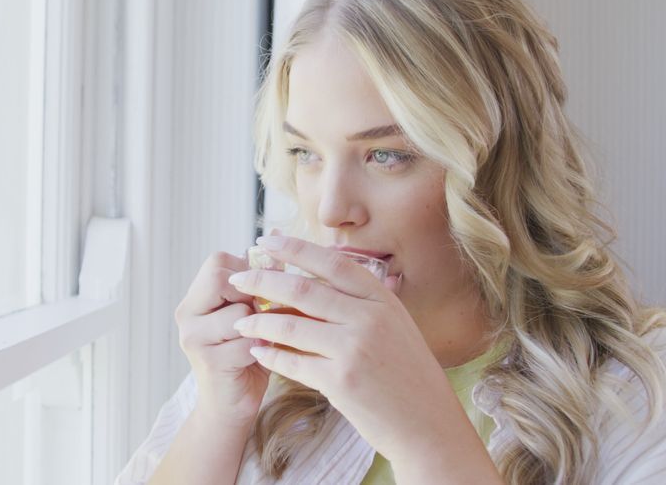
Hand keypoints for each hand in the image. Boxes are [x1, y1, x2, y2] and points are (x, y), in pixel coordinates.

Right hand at [175, 251, 269, 425]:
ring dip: (259, 327)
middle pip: (221, 279)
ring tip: (260, 340)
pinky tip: (257, 360)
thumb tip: (275, 235)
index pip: (219, 262)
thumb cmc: (248, 354)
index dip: (247, 273)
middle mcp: (186, 312)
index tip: (259, 296)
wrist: (231, 406)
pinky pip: (245, 342)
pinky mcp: (206, 361)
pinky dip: (260, 350)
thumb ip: (260, 280)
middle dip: (250, 298)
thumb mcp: (254, 312)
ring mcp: (192, 337)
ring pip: (238, 312)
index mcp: (195, 296)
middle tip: (259, 318)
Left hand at [227, 235, 453, 465]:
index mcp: (382, 299)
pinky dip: (270, 355)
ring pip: (290, 324)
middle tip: (237, 278)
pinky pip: (292, 361)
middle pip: (303, 288)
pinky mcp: (340, 381)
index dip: (295, 248)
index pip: (331, 262)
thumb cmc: (408, 375)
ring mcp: (355, 349)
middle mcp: (369, 318)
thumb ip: (359, 304)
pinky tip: (257, 352)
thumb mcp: (394, 326)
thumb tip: (311, 282)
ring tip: (239, 321)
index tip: (266, 241)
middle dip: (263, 280)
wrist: (428, 424)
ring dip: (258, 321)